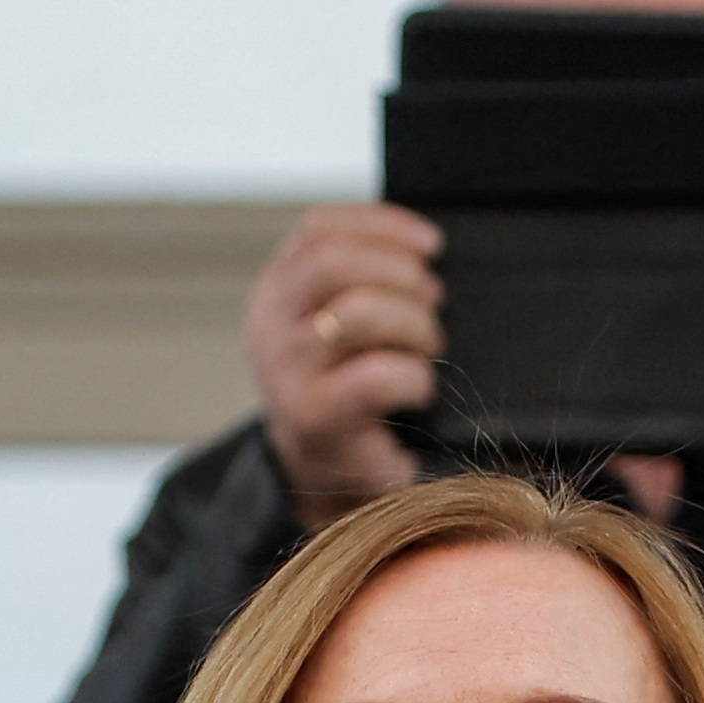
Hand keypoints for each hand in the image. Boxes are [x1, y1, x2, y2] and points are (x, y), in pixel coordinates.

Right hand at [245, 202, 441, 530]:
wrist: (328, 476)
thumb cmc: (350, 392)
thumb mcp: (343, 324)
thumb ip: (364, 280)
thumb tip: (425, 248)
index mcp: (276, 290)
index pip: (319, 230)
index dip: (382, 226)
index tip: (432, 244)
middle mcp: (269, 324)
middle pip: (333, 262)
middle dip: (399, 274)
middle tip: (434, 302)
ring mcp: (285, 371)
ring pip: (355, 312)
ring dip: (412, 323)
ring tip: (428, 347)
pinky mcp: (312, 416)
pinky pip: (376, 376)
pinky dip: (413, 377)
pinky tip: (419, 390)